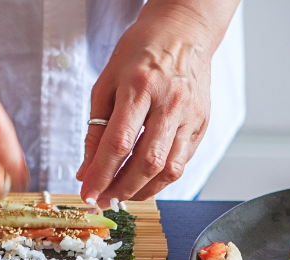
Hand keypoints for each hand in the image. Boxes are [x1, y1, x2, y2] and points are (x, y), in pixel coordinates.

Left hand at [76, 0, 238, 204]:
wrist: (183, 31)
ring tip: (121, 195)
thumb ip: (96, 129)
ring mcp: (191, 114)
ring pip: (169, 168)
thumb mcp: (106, 83)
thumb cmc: (140, 52)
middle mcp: (171, 102)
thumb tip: (87, 169)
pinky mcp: (202, 123)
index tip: (87, 193)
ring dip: (142, 190)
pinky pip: (182, 162)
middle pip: (146, 161)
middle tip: (103, 200)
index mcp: (141, 86)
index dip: (101, 174)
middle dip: (121, 188)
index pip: (119, 143)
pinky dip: (160, 179)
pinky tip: (143, 182)